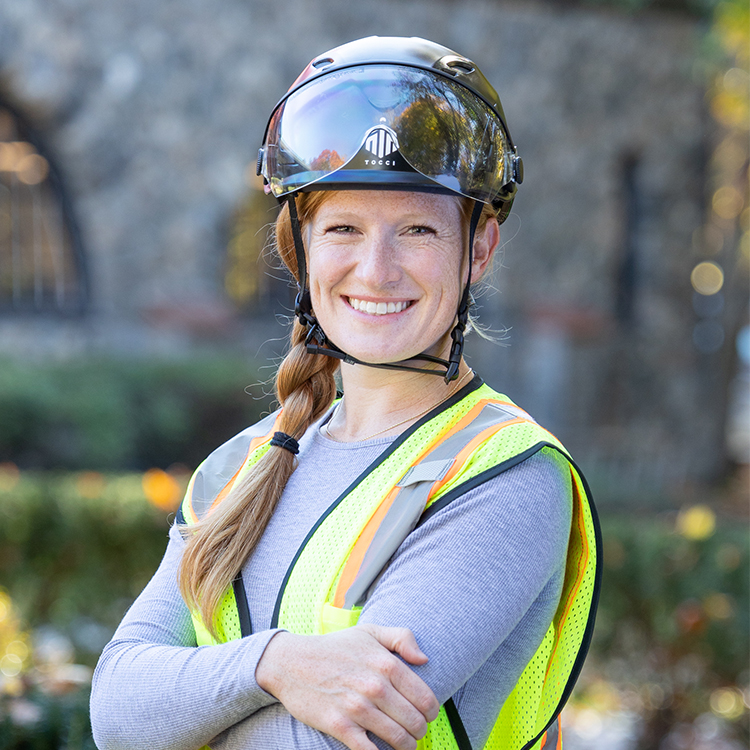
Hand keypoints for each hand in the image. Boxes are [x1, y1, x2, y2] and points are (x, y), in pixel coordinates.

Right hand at [255, 624, 439, 749]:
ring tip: (404, 744)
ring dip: (406, 746)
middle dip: (419, 731)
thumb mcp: (370, 631)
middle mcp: (375, 686)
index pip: (425, 698)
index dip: (431, 711)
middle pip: (415, 722)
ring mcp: (358, 708)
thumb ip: (402, 638)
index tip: (426, 714)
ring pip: (398, 739)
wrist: (292, 663)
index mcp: (386, 664)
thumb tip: (424, 660)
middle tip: (415, 731)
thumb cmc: (335, 648)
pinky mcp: (340, 726)